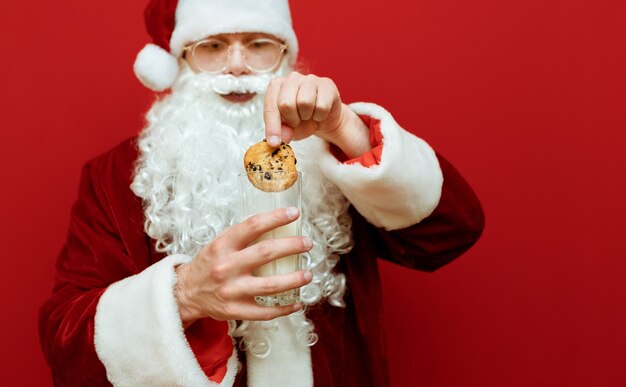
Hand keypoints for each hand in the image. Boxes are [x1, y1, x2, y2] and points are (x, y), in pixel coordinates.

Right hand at [174, 207, 312, 327]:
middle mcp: (226, 267)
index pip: (252, 226)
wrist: (186, 293)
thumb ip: (243, 236)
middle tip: (307, 243)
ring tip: (308, 274)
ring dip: (294, 280)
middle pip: (265, 253)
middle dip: (291, 246)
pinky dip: (284, 308)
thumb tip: (277, 225)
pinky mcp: (235, 311)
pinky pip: (265, 312)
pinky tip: (297, 303)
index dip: (275, 218)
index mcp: (223, 246)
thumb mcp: (219, 243)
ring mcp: (231, 291)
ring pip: (269, 285)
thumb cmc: (209, 264)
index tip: (293, 214)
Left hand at [264, 72, 370, 157]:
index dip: (272, 127)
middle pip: (286, 103)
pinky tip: (319, 112)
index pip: (270, 107)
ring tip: (308, 115)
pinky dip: (320, 116)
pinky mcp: (326, 84)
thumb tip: (280, 140)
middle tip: (297, 121)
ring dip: (307, 116)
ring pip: (305, 102)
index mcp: (276, 86)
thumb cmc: (302, 120)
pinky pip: (322, 106)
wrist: (324, 118)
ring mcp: (310, 79)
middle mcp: (291, 78)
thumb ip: (281, 131)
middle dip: (292, 119)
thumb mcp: (288, 128)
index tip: (274, 143)